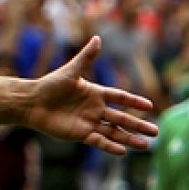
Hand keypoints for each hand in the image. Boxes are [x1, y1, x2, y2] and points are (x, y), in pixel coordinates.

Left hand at [24, 36, 157, 154]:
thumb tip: (97, 38)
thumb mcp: (70, 71)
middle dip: (138, 125)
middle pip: (121, 118)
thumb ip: (86, 57)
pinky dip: (109, 146)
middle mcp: (95, 109)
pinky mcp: (79, 134)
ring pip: (113, 132)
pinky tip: (122, 151)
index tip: (149, 106)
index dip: (134, 102)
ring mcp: (88, 122)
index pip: (120, 98)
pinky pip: (98, 141)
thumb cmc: (50, 85)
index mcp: (95, 93)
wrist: (32, 103)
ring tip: (145, 146)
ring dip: (129, 139)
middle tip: (156, 132)